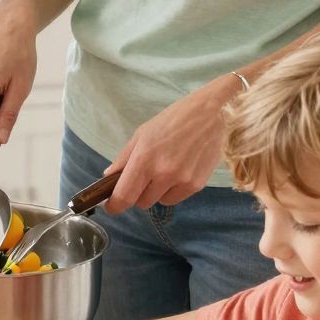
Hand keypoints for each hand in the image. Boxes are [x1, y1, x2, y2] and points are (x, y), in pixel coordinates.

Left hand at [106, 77, 236, 211]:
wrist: (211, 114)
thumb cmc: (173, 120)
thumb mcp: (142, 134)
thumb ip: (124, 159)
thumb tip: (108, 178)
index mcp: (144, 159)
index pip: (124, 196)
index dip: (115, 205)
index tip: (112, 205)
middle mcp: (163, 174)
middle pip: (141, 203)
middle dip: (138, 193)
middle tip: (144, 176)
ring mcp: (182, 181)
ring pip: (160, 202)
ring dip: (157, 192)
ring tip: (166, 169)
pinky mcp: (197, 185)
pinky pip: (177, 198)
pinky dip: (174, 190)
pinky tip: (180, 170)